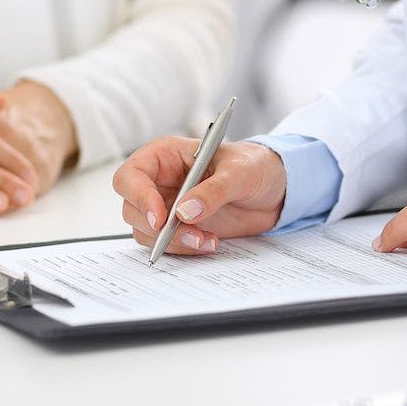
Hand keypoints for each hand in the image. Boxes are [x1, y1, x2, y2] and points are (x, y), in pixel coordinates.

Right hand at [113, 137, 286, 255]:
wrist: (275, 189)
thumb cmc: (255, 166)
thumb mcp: (240, 172)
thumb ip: (213, 191)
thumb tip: (185, 212)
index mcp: (166, 156)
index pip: (131, 176)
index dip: (139, 197)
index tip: (161, 218)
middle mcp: (160, 181)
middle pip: (132, 208)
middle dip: (158, 227)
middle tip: (190, 234)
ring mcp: (167, 205)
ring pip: (146, 231)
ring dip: (173, 242)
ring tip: (206, 240)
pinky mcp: (178, 227)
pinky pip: (165, 244)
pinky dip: (184, 249)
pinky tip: (209, 242)